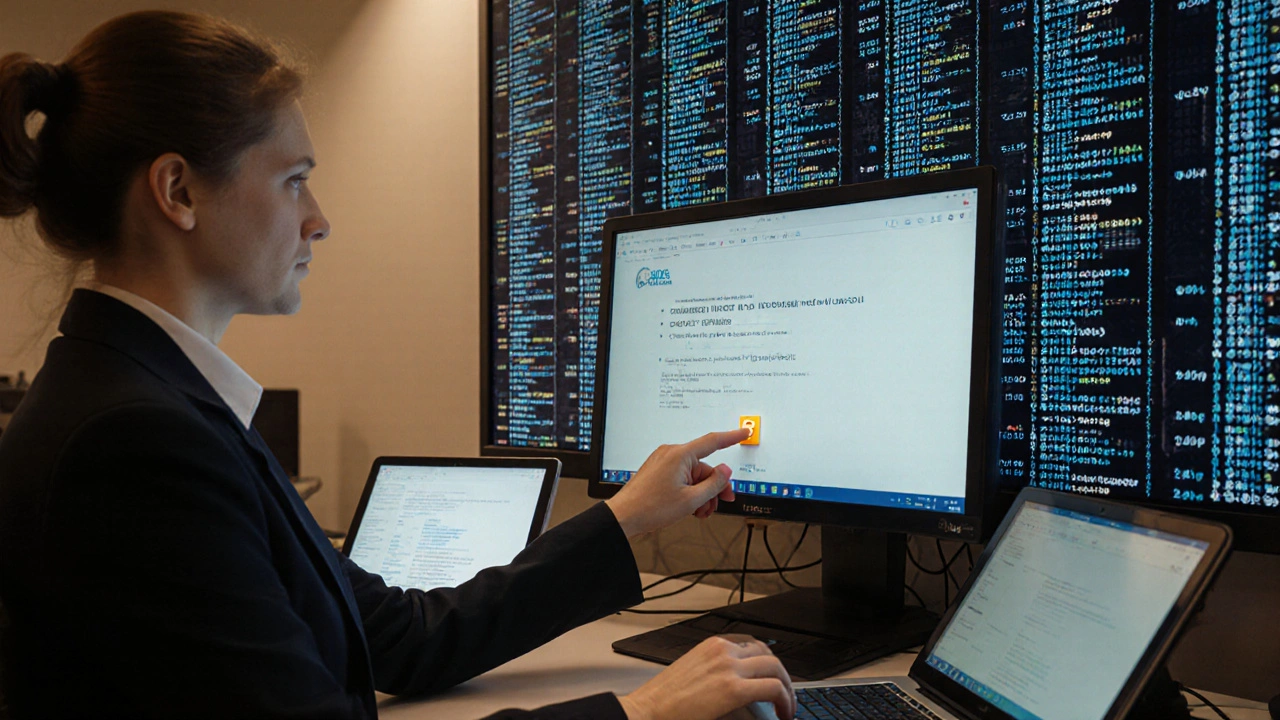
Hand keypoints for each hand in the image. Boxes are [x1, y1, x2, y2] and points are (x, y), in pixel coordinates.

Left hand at [605, 428, 750, 537]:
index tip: (743, 433)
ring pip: (694, 475)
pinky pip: (682, 477)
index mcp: (679, 455)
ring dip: (701, 493)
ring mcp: (663, 462)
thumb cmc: (650, 507)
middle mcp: (671, 454)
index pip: (713, 442)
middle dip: (714, 487)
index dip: (732, 437)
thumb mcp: (691, 500)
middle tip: (720, 503)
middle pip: (704, 467)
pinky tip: (689, 507)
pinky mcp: (659, 470)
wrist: (624, 516)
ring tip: (699, 511)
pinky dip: (689, 491)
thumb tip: (726, 471)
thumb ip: (714, 484)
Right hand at [617, 635, 794, 719]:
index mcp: (713, 645)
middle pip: (769, 655)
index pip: (754, 644)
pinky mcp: (732, 688)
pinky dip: (785, 700)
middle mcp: (723, 650)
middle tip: (785, 696)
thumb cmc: (665, 698)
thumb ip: (716, 669)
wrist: (647, 710)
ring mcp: (729, 667)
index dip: (769, 664)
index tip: (772, 678)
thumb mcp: (693, 671)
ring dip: (787, 689)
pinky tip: (783, 713)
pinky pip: (773, 688)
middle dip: (783, 677)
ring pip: (776, 669)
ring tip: (787, 707)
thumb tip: (737, 680)